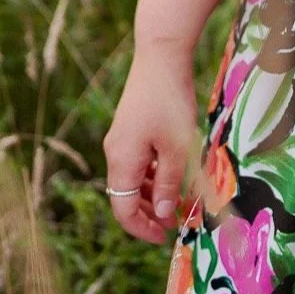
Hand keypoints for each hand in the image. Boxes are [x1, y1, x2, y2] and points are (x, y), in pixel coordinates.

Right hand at [103, 43, 198, 243]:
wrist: (161, 55)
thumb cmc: (170, 102)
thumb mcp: (177, 148)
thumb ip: (169, 184)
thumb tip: (161, 215)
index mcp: (121, 161)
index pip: (123, 210)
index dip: (142, 229)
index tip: (165, 237)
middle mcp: (115, 152)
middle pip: (124, 196)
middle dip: (148, 214)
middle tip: (174, 222)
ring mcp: (121, 139)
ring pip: (132, 178)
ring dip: (152, 193)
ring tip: (179, 199)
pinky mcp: (130, 127)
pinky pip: (137, 161)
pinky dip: (152, 173)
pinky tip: (173, 172)